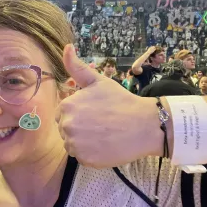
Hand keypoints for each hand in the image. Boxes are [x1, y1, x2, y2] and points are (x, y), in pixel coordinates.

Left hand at [56, 44, 160, 167]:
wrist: (145, 125)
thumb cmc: (121, 101)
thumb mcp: (98, 81)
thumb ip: (77, 67)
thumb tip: (66, 47)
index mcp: (66, 107)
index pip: (61, 114)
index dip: (77, 114)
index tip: (93, 113)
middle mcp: (67, 126)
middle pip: (65, 130)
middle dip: (79, 128)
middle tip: (100, 124)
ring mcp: (75, 144)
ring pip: (72, 144)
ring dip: (83, 141)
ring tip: (103, 134)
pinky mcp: (85, 159)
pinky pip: (81, 157)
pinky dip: (91, 154)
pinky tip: (105, 145)